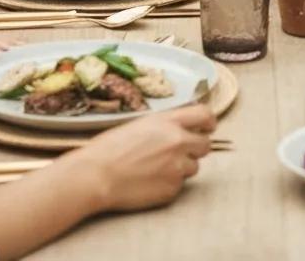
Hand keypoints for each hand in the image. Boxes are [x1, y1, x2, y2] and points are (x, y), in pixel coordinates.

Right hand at [62, 104, 215, 212]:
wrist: (96, 175)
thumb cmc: (112, 148)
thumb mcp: (142, 124)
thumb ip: (167, 124)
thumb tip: (185, 127)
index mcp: (170, 122)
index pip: (205, 115)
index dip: (209, 121)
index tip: (208, 127)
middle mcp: (178, 142)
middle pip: (205, 145)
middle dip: (195, 148)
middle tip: (178, 153)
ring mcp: (177, 167)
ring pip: (193, 167)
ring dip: (180, 168)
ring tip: (154, 169)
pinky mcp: (171, 189)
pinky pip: (179, 185)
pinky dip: (168, 184)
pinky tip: (148, 182)